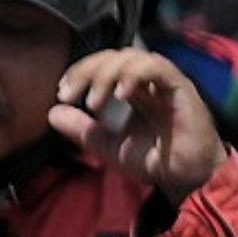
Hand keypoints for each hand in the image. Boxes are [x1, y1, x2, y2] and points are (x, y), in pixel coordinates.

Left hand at [49, 48, 224, 201]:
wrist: (186, 180)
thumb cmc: (155, 160)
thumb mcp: (108, 146)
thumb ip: (82, 130)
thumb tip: (51, 113)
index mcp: (133, 89)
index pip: (103, 65)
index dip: (80, 72)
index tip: (62, 92)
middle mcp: (149, 81)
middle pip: (115, 56)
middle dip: (87, 70)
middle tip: (70, 93)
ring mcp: (165, 82)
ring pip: (133, 57)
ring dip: (107, 74)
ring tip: (94, 102)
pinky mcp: (181, 88)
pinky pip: (158, 68)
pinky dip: (135, 75)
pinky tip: (119, 95)